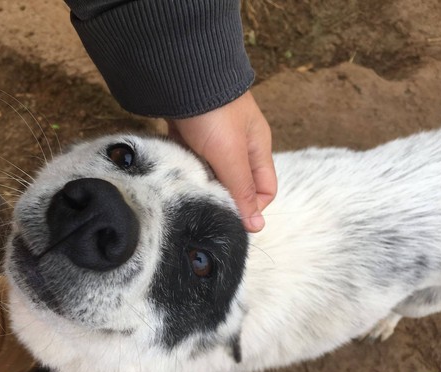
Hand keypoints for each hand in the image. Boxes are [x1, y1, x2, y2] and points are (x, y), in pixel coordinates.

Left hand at [166, 91, 276, 231]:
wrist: (182, 75)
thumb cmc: (214, 114)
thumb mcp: (231, 157)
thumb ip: (242, 191)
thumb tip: (257, 227)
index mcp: (258, 149)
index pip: (264, 191)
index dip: (251, 208)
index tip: (229, 215)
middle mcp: (240, 146)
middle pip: (236, 184)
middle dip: (222, 196)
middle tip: (204, 204)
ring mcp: (215, 140)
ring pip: (212, 175)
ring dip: (201, 183)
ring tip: (188, 188)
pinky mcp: (192, 136)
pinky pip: (192, 162)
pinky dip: (186, 169)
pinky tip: (176, 173)